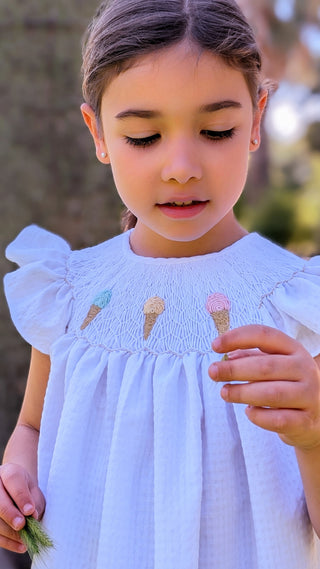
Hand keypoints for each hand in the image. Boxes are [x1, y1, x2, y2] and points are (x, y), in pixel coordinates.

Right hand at [0, 463, 44, 553]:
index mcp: (9, 472)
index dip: (21, 496)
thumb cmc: (26, 491)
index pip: (13, 480)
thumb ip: (34, 501)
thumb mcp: (34, 491)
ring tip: (24, 540)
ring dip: (8, 532)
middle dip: (10, 514)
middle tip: (21, 525)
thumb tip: (32, 516)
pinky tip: (20, 546)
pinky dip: (6, 542)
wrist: (16, 492)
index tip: (30, 510)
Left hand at [208, 325, 319, 450]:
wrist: (317, 417)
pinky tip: (249, 411)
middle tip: (213, 372)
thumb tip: (227, 356)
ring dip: (242, 392)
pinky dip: (258, 416)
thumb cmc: (287, 385)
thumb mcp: (274, 365)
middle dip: (234, 369)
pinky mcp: (306, 421)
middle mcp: (305, 369)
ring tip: (225, 392)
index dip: (237, 337)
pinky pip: (277, 419)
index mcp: (294, 349)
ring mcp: (309, 395)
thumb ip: (251, 358)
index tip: (215, 346)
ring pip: (271, 393)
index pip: (264, 335)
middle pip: (265, 366)